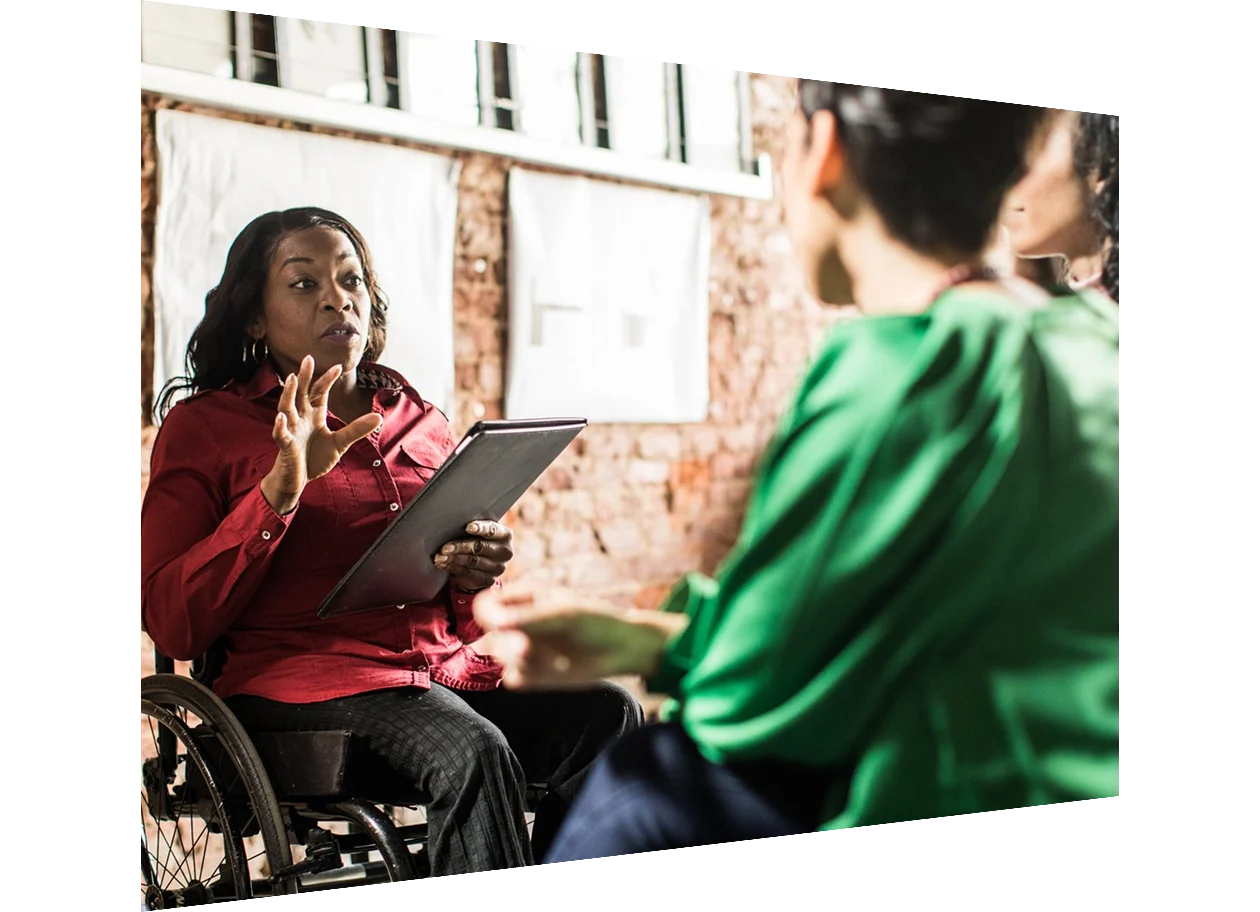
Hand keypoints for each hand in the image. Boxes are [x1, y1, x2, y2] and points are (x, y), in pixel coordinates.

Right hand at [260, 355, 382, 514]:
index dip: (326, 380)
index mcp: (313, 415)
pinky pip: (281, 434)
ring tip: (291, 379)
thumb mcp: (340, 443)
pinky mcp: (285, 446)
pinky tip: (281, 417)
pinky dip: (280, 426)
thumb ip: (356, 429)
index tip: (338, 366)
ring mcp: (291, 430)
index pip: (319, 392)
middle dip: (304, 377)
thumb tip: (378, 417)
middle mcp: (300, 418)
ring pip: (286, 408)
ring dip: (288, 394)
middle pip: (301, 393)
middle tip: (308, 359)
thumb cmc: (315, 457)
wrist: (298, 479)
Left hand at [435, 521, 513, 590]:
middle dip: (460, 547)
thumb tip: (451, 524)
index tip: (468, 527)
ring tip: (439, 556)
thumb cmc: (480, 538)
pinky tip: (443, 564)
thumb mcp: (481, 531)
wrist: (488, 560)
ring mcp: (498, 568)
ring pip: (472, 562)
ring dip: (453, 559)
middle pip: (479, 547)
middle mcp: (505, 552)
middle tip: (444, 548)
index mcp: (505, 535)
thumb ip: (474, 527)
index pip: (492, 530)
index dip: (480, 528)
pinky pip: (468, 573)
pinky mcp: (488, 579)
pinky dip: (452, 568)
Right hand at [472, 587, 685, 688]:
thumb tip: (495, 622)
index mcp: (525, 599)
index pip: (487, 604)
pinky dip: (527, 677)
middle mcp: (520, 623)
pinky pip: (513, 679)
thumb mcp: (565, 615)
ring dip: (522, 661)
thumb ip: (530, 619)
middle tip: (527, 648)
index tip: (501, 625)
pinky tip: (552, 671)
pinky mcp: (532, 672)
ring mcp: (525, 648)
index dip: (489, 615)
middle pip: (491, 635)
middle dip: (507, 643)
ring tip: (553, 659)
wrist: (622, 650)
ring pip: (500, 658)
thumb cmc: (597, 622)